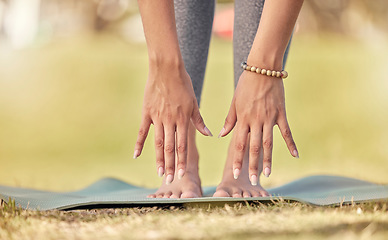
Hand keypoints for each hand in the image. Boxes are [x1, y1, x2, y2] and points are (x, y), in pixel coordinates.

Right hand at [133, 63, 211, 183]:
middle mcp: (170, 121)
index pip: (182, 145)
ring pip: (157, 143)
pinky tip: (136, 155)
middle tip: (168, 180)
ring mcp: (157, 117)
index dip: (181, 161)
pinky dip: (139, 143)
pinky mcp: (147, 112)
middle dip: (169, 165)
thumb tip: (210, 135)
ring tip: (158, 173)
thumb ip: (199, 121)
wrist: (166, 68)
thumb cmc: (183, 84)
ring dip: (158, 159)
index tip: (180, 174)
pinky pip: (142, 131)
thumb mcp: (194, 102)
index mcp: (183, 119)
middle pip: (169, 148)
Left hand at [219, 70, 297, 179]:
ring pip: (268, 143)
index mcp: (243, 119)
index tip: (235, 173)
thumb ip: (229, 120)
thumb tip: (221, 135)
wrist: (262, 69)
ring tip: (267, 174)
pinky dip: (290, 143)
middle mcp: (256, 121)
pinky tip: (295, 155)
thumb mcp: (234, 102)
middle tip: (251, 180)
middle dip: (252, 165)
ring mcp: (269, 118)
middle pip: (254, 147)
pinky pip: (286, 131)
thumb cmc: (246, 85)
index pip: (239, 144)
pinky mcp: (281, 113)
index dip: (237, 160)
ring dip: (267, 159)